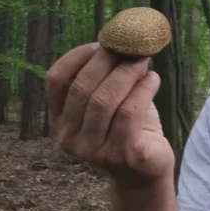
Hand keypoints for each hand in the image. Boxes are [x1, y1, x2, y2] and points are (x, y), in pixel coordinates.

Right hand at [45, 43, 173, 187]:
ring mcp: (92, 150)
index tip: (100, 43)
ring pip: (105, 100)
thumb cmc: (127, 129)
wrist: (145, 171)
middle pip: (82, 88)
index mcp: (59, 120)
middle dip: (107, 61)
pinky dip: (143, 90)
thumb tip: (118, 39)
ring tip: (143, 61)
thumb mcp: (109, 102)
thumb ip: (105, 77)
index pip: (55, 81)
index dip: (76, 57)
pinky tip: (153, 79)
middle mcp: (68, 137)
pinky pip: (128, 113)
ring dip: (127, 73)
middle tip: (129, 47)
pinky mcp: (120, 154)